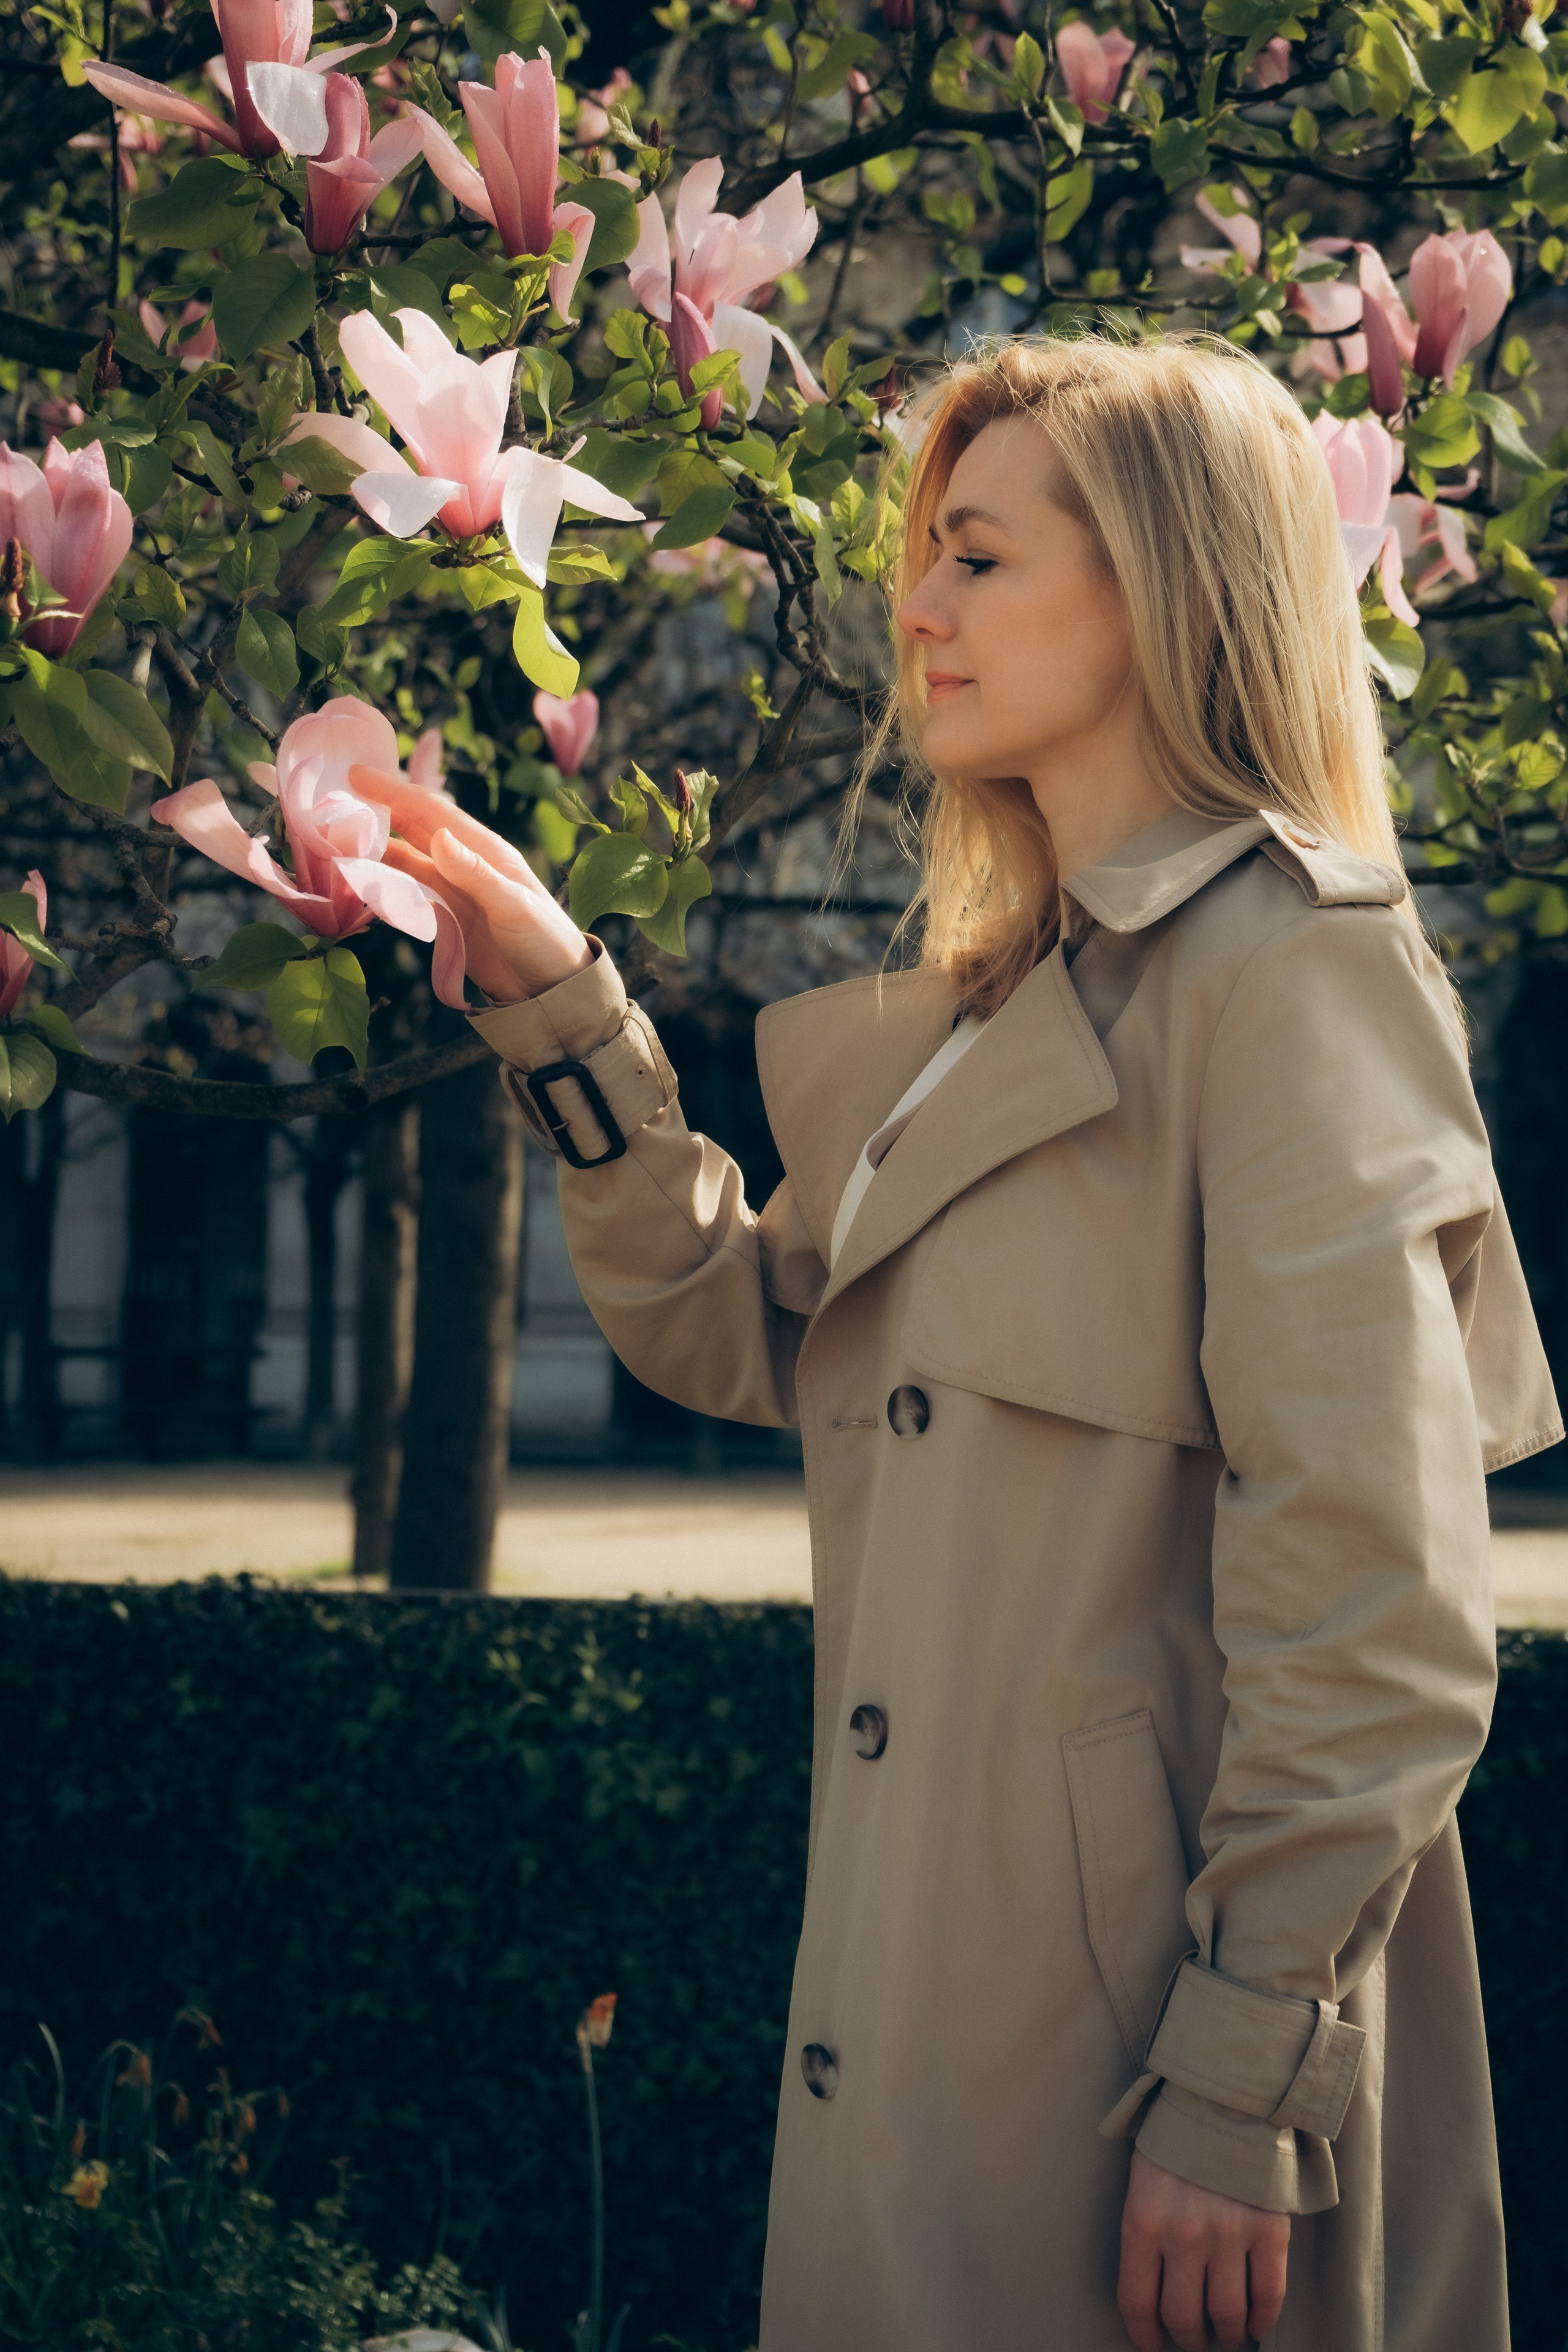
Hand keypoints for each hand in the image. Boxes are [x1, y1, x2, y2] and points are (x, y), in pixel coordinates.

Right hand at [349, 764, 593, 1003]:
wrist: (555, 988)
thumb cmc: (546, 941)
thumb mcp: (512, 905)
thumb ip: (475, 873)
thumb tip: (438, 836)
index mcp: (484, 850)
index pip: (431, 810)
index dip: (394, 791)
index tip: (357, 774)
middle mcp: (465, 864)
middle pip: (413, 828)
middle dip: (377, 811)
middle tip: (333, 799)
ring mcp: (454, 891)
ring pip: (405, 860)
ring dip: (374, 849)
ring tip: (335, 839)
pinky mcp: (447, 918)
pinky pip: (408, 893)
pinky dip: (383, 884)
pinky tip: (360, 881)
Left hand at [1118, 2150, 1288, 2350]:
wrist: (1221, 2099)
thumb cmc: (1175, 2143)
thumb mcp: (1141, 2184)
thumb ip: (1144, 2236)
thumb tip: (1151, 2296)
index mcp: (1142, 2222)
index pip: (1137, 2302)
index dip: (1144, 2335)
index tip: (1152, 2344)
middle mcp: (1183, 2234)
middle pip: (1184, 2319)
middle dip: (1189, 2340)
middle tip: (1194, 2341)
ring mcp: (1228, 2233)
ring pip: (1227, 2316)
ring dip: (1227, 2336)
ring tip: (1226, 2336)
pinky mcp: (1267, 2229)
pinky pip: (1268, 2294)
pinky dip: (1263, 2319)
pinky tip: (1256, 2325)